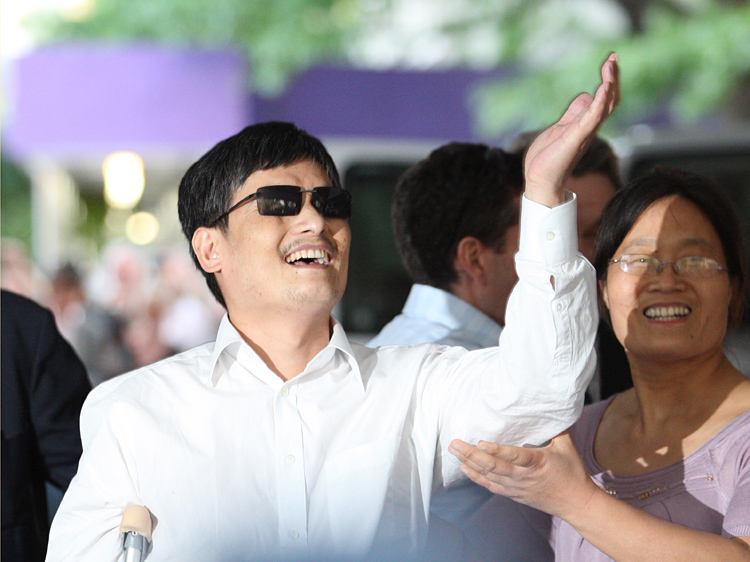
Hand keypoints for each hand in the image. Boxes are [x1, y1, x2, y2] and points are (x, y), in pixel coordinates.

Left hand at [448, 432, 599, 520]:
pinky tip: (465, 469)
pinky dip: (477, 478)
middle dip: (472, 455)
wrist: (577, 503)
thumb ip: (556, 427)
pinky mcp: (514, 494)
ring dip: (470, 464)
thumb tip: (551, 406)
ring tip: (454, 452)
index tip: (480, 443)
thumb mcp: (567, 446)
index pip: (514, 455)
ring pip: (489, 476)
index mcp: (537, 462)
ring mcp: (517, 487)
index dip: (496, 450)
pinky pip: (492, 486)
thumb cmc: (572, 472)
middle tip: (454, 444)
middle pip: (494, 467)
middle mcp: (524, 476)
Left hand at [524, 53, 619, 206]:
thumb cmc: (548, 158)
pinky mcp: (576, 138)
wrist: (540, 181)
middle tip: (613, 58)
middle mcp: (589, 128)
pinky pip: (592, 118)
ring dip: (609, 85)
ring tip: (610, 66)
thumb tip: (586, 97)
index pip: (603, 100)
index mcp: (584, 125)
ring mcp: (584, 133)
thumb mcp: (560, 129)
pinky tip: (603, 88)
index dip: (608, 81)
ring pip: (604, 106)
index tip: (610, 62)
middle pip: (609, 100)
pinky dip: (599, 102)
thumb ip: (573, 114)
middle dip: (612, 78)